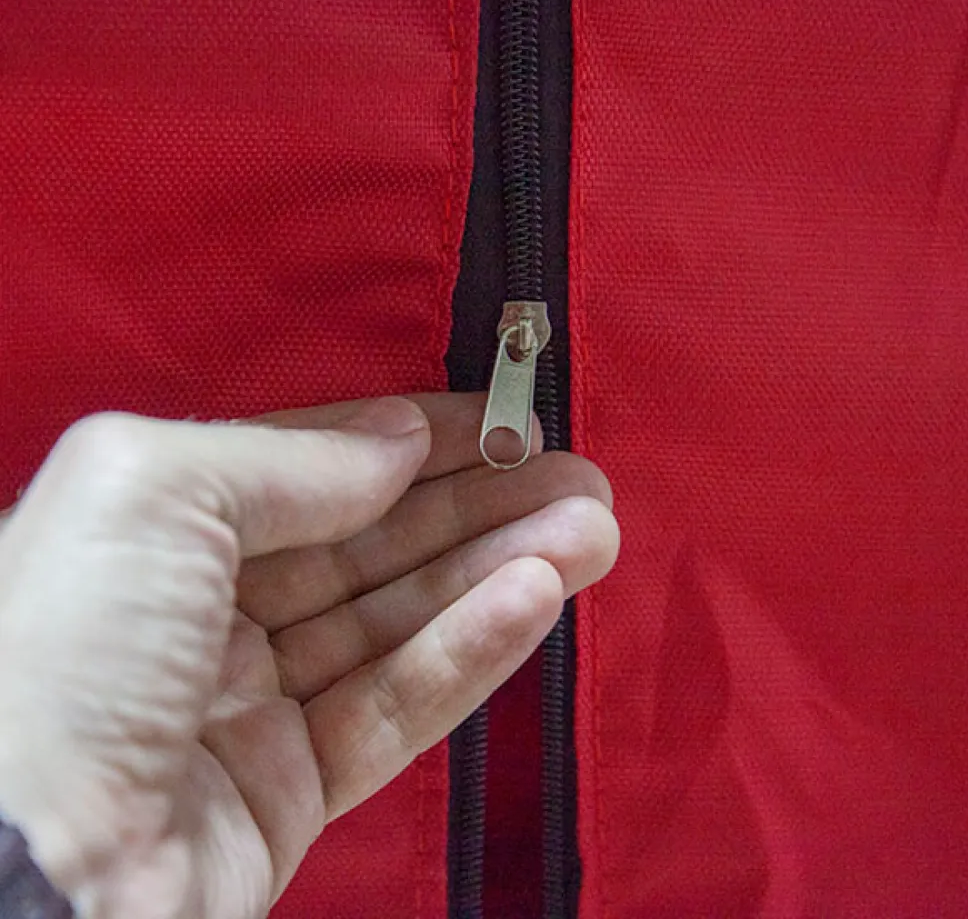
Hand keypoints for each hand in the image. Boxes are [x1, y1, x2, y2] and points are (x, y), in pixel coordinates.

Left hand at [0, 394, 617, 917]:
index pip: (307, 468)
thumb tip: (394, 438)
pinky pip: (394, 708)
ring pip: (397, 624)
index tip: (493, 418)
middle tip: (573, 475)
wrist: (23, 885)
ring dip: (498, 570)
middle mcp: (200, 615)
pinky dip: (470, 651)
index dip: (405, 439)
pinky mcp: (286, 794)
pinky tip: (536, 597)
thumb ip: (289, 460)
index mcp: (154, 535)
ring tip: (589, 528)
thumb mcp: (155, 495)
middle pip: (369, 546)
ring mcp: (246, 709)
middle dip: (477, 505)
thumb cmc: (62, 656)